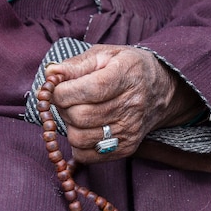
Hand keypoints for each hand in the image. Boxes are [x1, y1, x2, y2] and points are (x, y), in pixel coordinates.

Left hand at [45, 45, 202, 162]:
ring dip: (69, 127)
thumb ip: (75, 64)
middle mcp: (131, 105)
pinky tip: (85, 128)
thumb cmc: (125, 69)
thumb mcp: (104, 55)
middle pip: (80, 116)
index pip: (89, 90)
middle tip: (67, 100)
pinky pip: (87, 155)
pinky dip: (78, 144)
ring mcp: (130, 130)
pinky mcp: (126, 148)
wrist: (160, 91)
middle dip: (63, 108)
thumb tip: (51, 74)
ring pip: (79, 138)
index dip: (63, 91)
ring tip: (77, 113)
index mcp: (126, 75)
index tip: (56, 88)